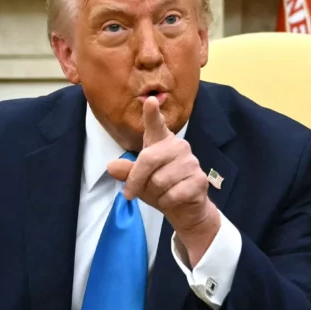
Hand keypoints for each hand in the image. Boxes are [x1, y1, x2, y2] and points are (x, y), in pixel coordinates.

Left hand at [108, 97, 219, 260]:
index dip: (152, 113)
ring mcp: (191, 162)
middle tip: (130, 193)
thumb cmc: (159, 188)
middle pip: (148, 159)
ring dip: (155, 194)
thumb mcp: (138, 180)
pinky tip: (173, 199)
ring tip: (162, 193)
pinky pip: (172, 194)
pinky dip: (166, 202)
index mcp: (162, 142)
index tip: (150, 100)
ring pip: (160, 180)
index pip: (156, 125)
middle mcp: (178, 146)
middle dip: (136, 180)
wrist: (185, 208)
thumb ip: (126, 172)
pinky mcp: (199, 180)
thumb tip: (111, 166)